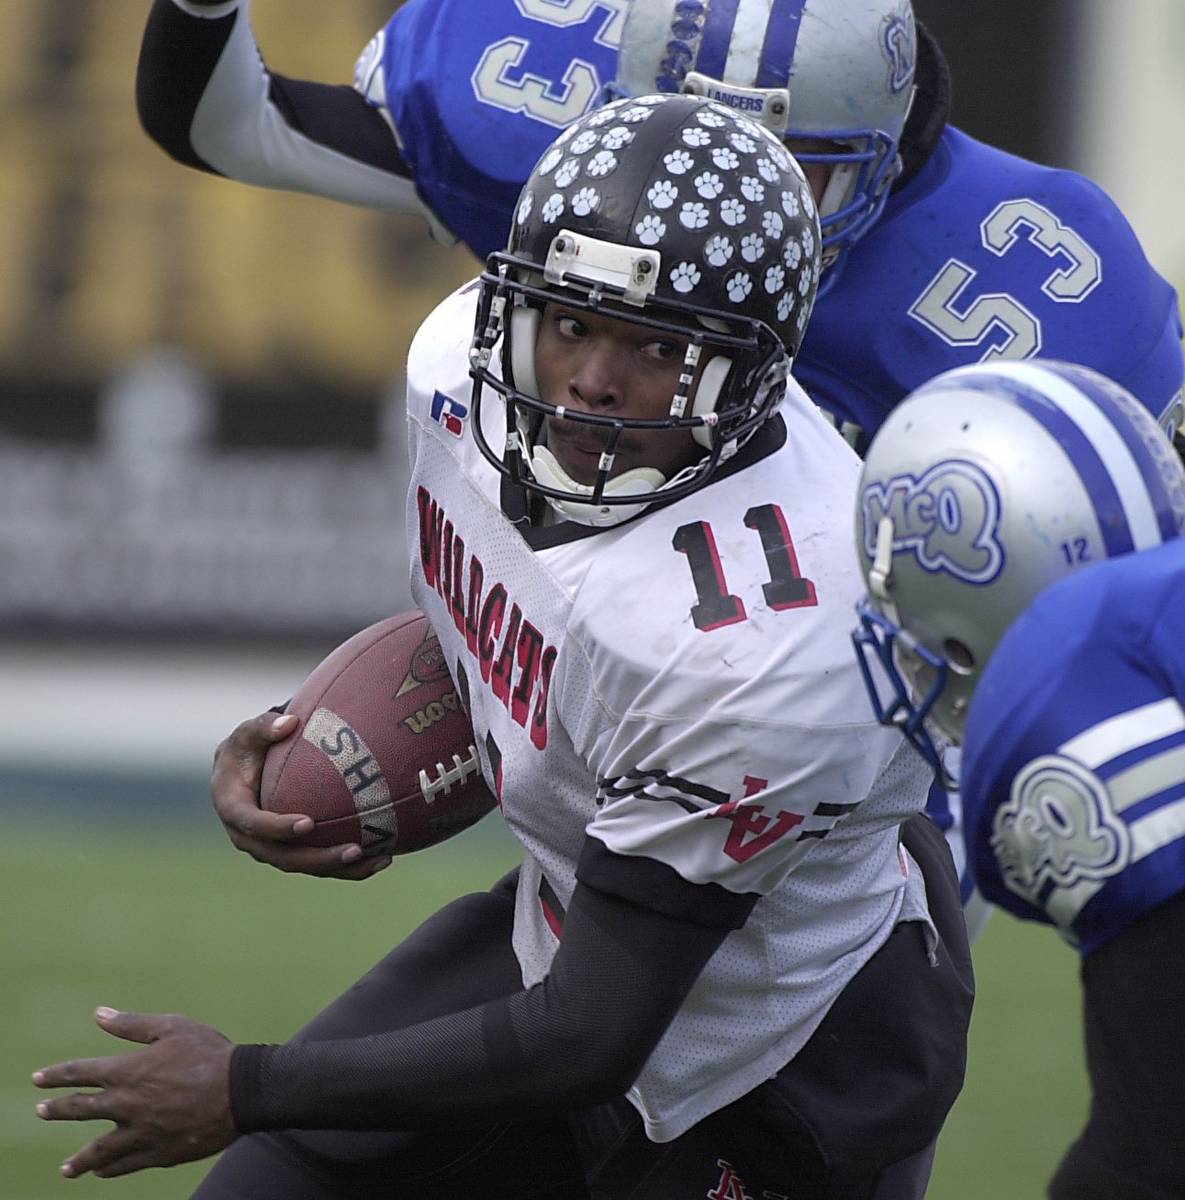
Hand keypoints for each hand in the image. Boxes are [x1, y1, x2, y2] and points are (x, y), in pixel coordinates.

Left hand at [33, 1008, 236, 1179]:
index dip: (57, 1075)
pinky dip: (111, 1168)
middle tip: (41, 1112)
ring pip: (99, 1151)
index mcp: (128, 1071)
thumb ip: (133, 1024)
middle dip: (58, 1111)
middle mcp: (126, 1104)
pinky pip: (126, 1164)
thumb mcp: (173, 1027)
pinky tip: (102, 1172)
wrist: (240, 1090)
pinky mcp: (158, 1153)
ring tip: (67, 1169)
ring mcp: (140, 1132)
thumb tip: (99, 1014)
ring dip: (80, 1159)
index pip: (80, 1073)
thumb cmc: (209, 1052)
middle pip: (81, 1111)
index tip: (38, 1079)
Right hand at [211, 710, 389, 879]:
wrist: (243, 770)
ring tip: (379, 860)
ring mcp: (271, 848)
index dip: (278, 828)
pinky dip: (349, 866)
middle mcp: (249, 837)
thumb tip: (289, 723)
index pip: (253, 824)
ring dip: (342, 868)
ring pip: (306, 866)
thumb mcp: (249, 732)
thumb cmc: (249, 746)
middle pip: (284, 857)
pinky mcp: (291, 851)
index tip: (308, 823)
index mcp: (233, 809)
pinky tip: (382, 858)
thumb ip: (264, 726)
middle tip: (356, 849)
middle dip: (320, 858)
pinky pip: (319, 864)